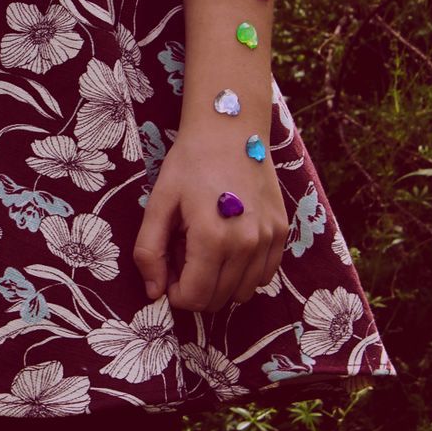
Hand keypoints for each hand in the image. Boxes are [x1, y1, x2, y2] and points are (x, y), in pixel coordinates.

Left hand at [133, 127, 288, 311]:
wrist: (230, 130)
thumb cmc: (189, 164)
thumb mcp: (158, 204)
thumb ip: (149, 251)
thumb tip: (153, 292)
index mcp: (212, 238)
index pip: (195, 298)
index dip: (175, 294)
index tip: (168, 272)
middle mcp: (246, 244)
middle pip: (218, 300)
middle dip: (195, 288)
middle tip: (184, 255)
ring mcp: (268, 239)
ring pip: (243, 293)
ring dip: (220, 283)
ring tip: (206, 250)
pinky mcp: (282, 232)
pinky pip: (264, 275)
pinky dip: (244, 274)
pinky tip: (229, 248)